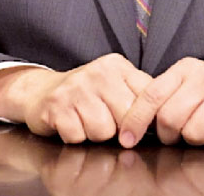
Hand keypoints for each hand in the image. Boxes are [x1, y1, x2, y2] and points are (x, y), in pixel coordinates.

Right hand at [0, 54, 151, 143]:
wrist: (40, 91)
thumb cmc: (85, 93)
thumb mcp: (114, 84)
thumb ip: (138, 95)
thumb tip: (163, 116)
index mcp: (117, 66)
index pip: (146, 97)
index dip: (146, 119)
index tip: (140, 128)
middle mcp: (98, 72)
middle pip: (126, 118)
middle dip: (118, 128)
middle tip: (105, 121)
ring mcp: (76, 88)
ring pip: (103, 131)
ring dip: (94, 134)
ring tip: (86, 121)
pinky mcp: (57, 106)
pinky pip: (78, 136)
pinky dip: (75, 137)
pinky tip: (71, 124)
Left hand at [118, 57, 203, 148]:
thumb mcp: (188, 84)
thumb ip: (163, 97)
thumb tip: (132, 123)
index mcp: (186, 69)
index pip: (152, 94)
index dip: (136, 119)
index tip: (127, 138)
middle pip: (170, 118)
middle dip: (170, 134)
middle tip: (178, 134)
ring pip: (194, 132)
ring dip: (195, 139)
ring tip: (203, 129)